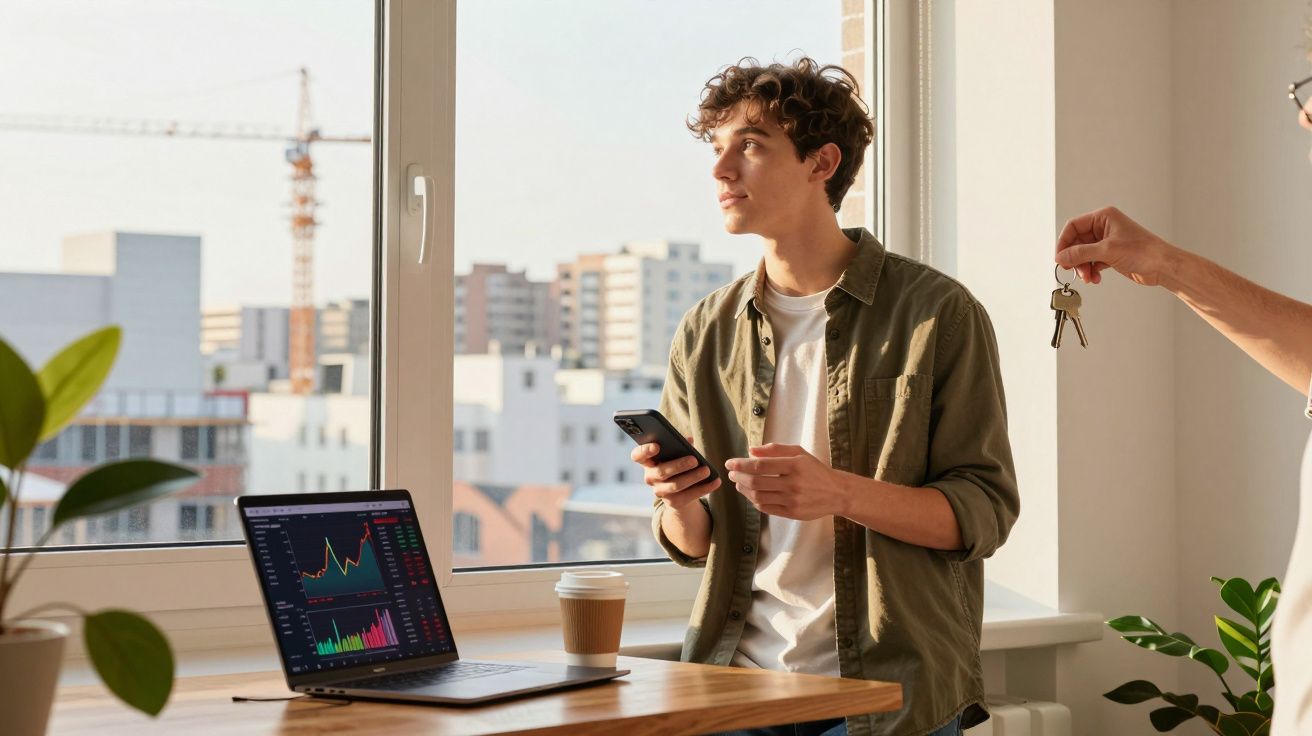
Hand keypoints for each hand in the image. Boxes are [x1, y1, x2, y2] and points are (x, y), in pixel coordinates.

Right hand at [634, 436, 719, 511]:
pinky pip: (689, 496)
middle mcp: (650, 478)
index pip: (638, 455)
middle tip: (694, 460)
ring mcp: (660, 492)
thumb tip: (688, 440)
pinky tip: (715, 481)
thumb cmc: (677, 462)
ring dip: (693, 477)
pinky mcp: (673, 503)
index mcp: (647, 461)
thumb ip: (679, 444)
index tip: (657, 446)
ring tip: (707, 470)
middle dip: (678, 465)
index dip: (645, 451)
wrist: (680, 489)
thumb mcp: (676, 452)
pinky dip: (704, 488)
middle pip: (661, 472)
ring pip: (676, 485)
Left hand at [725, 443, 847, 520]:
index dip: (741, 464)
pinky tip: (751, 494)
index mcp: (795, 465)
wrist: (837, 493)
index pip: (760, 465)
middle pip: (756, 482)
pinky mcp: (792, 513)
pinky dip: (754, 501)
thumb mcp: (799, 453)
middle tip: (731, 473)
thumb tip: (751, 451)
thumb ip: (775, 450)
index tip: (730, 463)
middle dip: (739, 477)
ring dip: (744, 490)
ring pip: (758, 497)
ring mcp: (793, 500)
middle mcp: (793, 483)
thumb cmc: (815, 470)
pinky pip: (766, 508)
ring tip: (739, 483)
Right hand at [1055, 206, 1177, 286]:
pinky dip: (1091, 270)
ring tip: (1088, 277)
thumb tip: (1060, 257)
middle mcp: (1104, 227)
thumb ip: (1080, 253)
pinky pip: (1092, 261)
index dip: (1064, 242)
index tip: (1059, 258)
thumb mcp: (1107, 251)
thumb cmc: (1143, 252)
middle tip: (1073, 270)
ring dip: (1082, 267)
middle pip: (1077, 242)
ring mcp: (1107, 241)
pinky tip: (1095, 278)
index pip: (1074, 226)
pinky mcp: (1111, 254)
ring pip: (1084, 253)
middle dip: (1075, 258)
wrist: (1163, 266)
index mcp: (1104, 217)